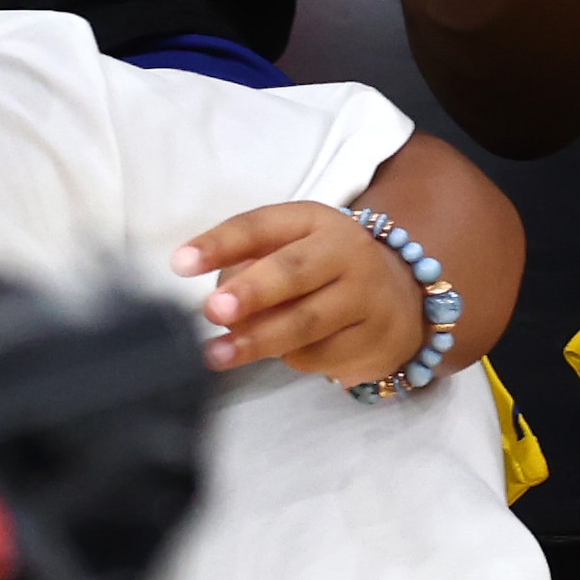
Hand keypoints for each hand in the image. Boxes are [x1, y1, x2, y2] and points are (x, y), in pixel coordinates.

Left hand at [173, 200, 428, 383]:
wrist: (400, 299)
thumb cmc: (322, 271)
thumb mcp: (290, 250)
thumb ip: (248, 268)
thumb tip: (220, 307)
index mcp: (314, 220)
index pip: (261, 226)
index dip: (220, 244)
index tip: (180, 264)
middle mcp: (346, 251)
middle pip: (294, 271)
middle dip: (251, 291)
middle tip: (213, 310)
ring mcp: (365, 296)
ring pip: (306, 321)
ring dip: (257, 340)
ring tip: (216, 355)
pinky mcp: (374, 338)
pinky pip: (321, 354)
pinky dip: (290, 358)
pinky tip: (280, 354)